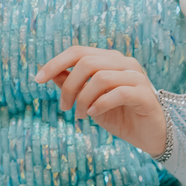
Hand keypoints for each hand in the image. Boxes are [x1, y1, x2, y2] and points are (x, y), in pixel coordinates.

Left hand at [35, 46, 166, 156]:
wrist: (148, 134)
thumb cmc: (119, 115)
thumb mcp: (89, 100)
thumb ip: (72, 84)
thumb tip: (51, 73)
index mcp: (109, 61)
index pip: (78, 52)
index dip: (55, 63)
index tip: (37, 79)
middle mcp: (124, 63)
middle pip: (87, 63)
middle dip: (69, 87)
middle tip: (66, 108)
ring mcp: (136, 77)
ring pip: (101, 77)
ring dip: (83, 99)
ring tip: (81, 115)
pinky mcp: (144, 94)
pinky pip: (119, 92)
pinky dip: (100, 104)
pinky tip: (93, 114)